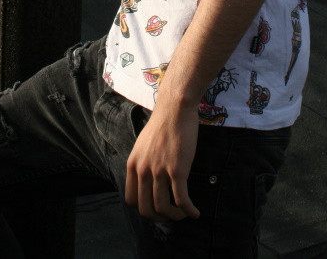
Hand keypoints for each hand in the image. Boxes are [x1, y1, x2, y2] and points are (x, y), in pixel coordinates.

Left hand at [125, 101, 200, 220]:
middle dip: (159, 218)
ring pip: (164, 208)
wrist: (175, 108)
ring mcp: (159, 171)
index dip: (143, 208)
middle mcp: (143, 170)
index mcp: (133, 164)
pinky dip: (189, 210)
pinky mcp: (177, 170)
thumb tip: (147, 181)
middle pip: (146, 209)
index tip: (155, 207)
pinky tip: (195, 212)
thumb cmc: (163, 124)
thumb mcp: (143, 145)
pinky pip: (181, 199)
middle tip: (170, 215)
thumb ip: (142, 163)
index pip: (131, 199)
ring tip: (184, 214)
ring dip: (175, 216)